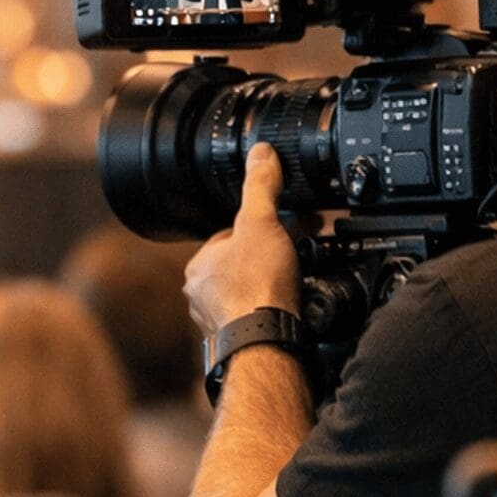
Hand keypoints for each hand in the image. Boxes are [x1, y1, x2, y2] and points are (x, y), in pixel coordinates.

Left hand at [183, 145, 301, 339]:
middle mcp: (203, 296)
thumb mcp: (261, 222)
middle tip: (295, 252)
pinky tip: (292, 307)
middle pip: (240, 265)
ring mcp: (221, 321)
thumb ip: (260, 186)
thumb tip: (261, 154)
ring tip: (297, 278)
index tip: (282, 226)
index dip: (259, 227)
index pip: (229, 236)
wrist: (269, 342)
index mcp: (199, 266)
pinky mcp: (242, 341)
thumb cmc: (257, 288)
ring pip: (247, 292)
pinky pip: (258, 317)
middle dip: (267, 257)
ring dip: (271, 284)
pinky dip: (274, 310)